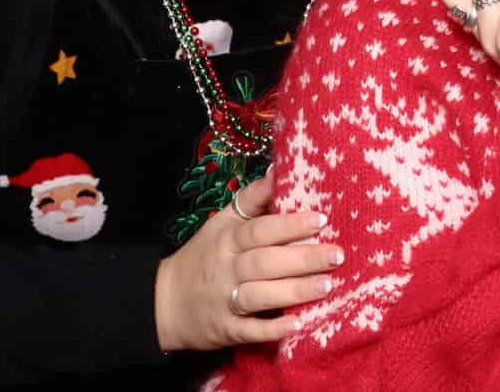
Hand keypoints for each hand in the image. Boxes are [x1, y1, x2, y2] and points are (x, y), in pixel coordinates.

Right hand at [152, 175, 340, 351]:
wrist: (163, 303)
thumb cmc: (204, 256)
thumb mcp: (222, 223)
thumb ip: (252, 198)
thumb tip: (279, 169)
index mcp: (227, 240)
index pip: (259, 230)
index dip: (288, 225)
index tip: (320, 220)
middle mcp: (226, 269)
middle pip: (265, 262)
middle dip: (302, 259)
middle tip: (336, 255)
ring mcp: (224, 301)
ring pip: (260, 296)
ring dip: (293, 291)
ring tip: (326, 286)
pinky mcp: (225, 330)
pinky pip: (249, 331)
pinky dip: (272, 329)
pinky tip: (298, 325)